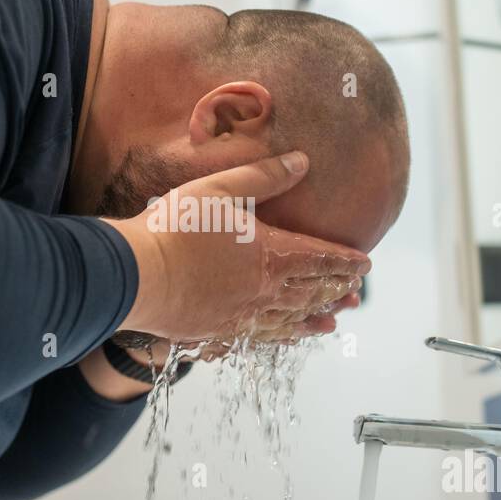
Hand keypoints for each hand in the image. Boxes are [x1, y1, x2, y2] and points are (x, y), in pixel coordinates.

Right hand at [103, 152, 369, 344]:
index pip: (320, 259)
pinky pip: (260, 338)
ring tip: (332, 323)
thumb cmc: (176, 228)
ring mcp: (242, 316)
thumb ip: (264, 176)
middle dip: (336, 292)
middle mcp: (265, 291)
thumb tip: (302, 161)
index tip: (365, 265)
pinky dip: (280, 338)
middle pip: (311, 293)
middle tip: (356, 294)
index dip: (345, 262)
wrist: (136, 275)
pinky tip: (283, 338)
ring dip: (314, 320)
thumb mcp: (221, 188)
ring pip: (290, 321)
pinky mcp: (219, 333)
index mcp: (272, 255)